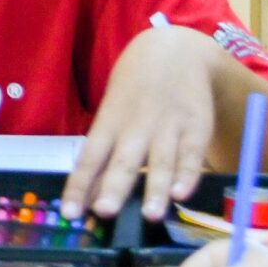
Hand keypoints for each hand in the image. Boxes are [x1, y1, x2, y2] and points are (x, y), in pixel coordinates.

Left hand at [66, 24, 219, 219]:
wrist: (175, 51)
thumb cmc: (134, 90)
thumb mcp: (113, 111)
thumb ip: (107, 150)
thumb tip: (91, 190)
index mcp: (109, 122)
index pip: (89, 158)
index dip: (78, 185)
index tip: (70, 214)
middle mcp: (136, 127)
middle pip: (123, 161)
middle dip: (114, 188)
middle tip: (104, 211)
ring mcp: (167, 127)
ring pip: (160, 162)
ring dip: (155, 189)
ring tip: (151, 215)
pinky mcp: (197, 128)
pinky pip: (192, 154)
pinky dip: (188, 174)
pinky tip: (183, 194)